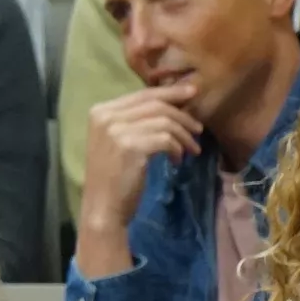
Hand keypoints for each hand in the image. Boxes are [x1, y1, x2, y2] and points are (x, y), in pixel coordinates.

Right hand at [75, 82, 201, 258]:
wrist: (103, 208)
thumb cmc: (113, 177)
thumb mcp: (118, 141)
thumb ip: (134, 121)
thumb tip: (170, 104)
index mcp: (101, 111)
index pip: (142, 94)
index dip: (170, 92)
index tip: (192, 93)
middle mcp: (106, 116)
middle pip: (155, 104)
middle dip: (182, 114)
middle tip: (199, 127)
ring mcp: (117, 130)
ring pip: (164, 121)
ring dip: (184, 135)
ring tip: (192, 149)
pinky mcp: (131, 147)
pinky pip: (166, 139)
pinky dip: (177, 148)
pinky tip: (177, 161)